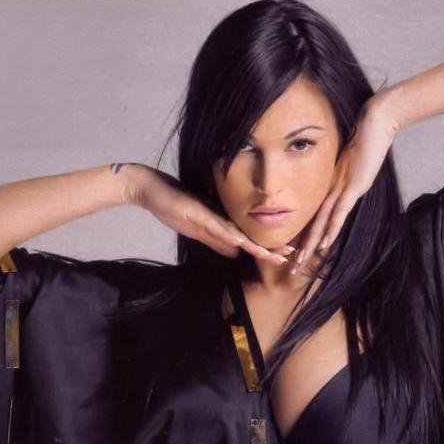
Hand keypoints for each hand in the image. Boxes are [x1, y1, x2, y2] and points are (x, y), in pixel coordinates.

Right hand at [130, 165, 293, 266]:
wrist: (149, 187)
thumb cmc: (172, 205)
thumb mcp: (197, 228)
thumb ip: (216, 240)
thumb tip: (238, 252)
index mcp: (220, 224)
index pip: (247, 239)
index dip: (265, 248)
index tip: (284, 255)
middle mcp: (219, 219)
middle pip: (249, 237)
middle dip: (270, 247)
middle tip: (293, 255)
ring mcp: (209, 216)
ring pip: (238, 234)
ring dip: (256, 245)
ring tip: (275, 254)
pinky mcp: (196, 213)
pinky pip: (216, 226)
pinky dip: (230, 236)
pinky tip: (242, 243)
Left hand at [289, 95, 400, 275]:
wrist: (374, 122)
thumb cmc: (368, 139)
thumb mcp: (357, 164)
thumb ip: (350, 177)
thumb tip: (349, 185)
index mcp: (331, 186)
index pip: (316, 216)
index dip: (307, 235)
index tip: (297, 252)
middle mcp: (331, 190)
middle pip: (314, 223)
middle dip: (303, 247)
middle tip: (291, 266)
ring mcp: (340, 189)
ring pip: (321, 223)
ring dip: (311, 245)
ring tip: (300, 262)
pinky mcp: (352, 187)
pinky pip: (339, 213)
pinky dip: (331, 230)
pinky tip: (323, 245)